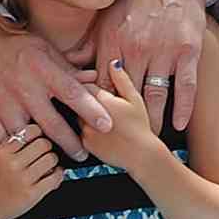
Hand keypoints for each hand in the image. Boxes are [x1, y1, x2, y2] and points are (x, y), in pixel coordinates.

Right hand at [0, 26, 109, 161]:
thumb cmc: (12, 46)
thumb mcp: (43, 49)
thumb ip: (69, 68)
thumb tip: (94, 78)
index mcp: (42, 72)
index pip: (73, 93)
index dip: (91, 110)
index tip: (107, 125)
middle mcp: (24, 91)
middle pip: (53, 124)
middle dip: (72, 143)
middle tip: (83, 154)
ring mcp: (4, 105)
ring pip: (28, 137)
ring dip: (43, 150)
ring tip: (55, 159)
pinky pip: (3, 142)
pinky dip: (16, 152)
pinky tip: (27, 157)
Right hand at [0, 124, 63, 218]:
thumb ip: (13, 146)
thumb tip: (40, 134)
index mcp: (2, 152)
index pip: (30, 131)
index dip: (39, 134)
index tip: (40, 138)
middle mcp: (12, 164)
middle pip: (44, 143)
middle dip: (47, 148)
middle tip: (44, 155)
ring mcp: (23, 179)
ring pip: (51, 159)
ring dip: (53, 162)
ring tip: (47, 167)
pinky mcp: (32, 194)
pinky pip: (55, 177)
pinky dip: (58, 175)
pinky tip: (52, 176)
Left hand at [80, 59, 162, 174]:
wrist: (141, 155)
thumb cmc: (141, 126)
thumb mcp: (135, 99)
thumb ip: (122, 79)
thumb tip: (113, 63)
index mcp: (101, 100)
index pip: (84, 84)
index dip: (91, 84)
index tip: (97, 87)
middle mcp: (89, 115)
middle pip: (78, 100)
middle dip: (87, 100)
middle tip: (103, 104)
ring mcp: (85, 130)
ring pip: (78, 116)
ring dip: (87, 115)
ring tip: (104, 118)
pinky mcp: (85, 144)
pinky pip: (81, 132)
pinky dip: (89, 130)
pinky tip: (104, 131)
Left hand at [84, 0, 207, 133]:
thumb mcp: (107, 19)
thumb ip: (90, 45)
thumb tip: (67, 65)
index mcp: (114, 43)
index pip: (103, 84)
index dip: (99, 108)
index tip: (96, 127)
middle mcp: (137, 49)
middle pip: (128, 96)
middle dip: (125, 122)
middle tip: (122, 143)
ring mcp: (164, 51)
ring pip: (156, 95)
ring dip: (153, 121)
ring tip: (150, 139)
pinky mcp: (188, 51)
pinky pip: (185, 86)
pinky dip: (182, 108)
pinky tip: (178, 124)